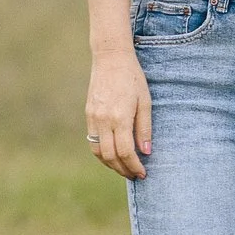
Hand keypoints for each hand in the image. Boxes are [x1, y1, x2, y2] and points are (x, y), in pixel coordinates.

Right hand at [85, 49, 153, 179]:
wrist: (110, 58)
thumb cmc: (132, 78)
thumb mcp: (145, 101)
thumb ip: (144, 128)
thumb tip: (146, 152)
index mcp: (120, 117)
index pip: (126, 152)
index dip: (134, 166)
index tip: (143, 173)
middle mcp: (104, 120)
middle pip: (111, 156)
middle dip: (123, 169)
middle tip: (134, 175)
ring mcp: (93, 118)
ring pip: (98, 152)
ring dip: (111, 164)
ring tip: (124, 168)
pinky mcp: (88, 114)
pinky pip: (92, 140)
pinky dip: (102, 153)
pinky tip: (113, 154)